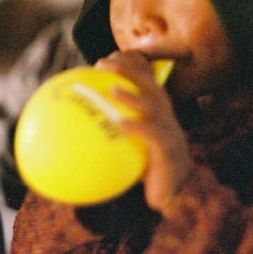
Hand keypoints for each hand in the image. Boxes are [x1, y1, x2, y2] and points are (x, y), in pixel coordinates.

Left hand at [95, 51, 192, 215]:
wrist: (177, 195)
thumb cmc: (149, 170)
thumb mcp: (131, 147)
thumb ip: (113, 133)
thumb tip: (75, 130)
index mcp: (157, 111)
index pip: (146, 79)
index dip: (130, 64)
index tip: (106, 58)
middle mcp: (166, 116)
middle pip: (149, 84)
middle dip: (128, 69)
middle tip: (103, 64)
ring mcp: (169, 131)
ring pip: (153, 106)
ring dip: (132, 96)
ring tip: (112, 89)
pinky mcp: (169, 149)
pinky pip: (153, 135)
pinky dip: (137, 127)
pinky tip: (120, 125)